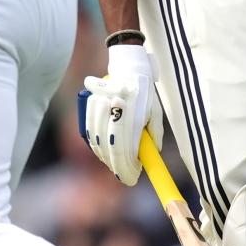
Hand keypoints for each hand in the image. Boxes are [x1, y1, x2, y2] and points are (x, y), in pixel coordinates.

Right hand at [80, 44, 163, 185]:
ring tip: (117, 164)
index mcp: (133, 113)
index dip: (126, 168)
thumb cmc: (145, 92)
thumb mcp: (156, 112)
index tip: (132, 178)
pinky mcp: (89, 106)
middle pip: (110, 149)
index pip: (125, 149)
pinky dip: (96, 146)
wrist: (128, 67)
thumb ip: (154, 134)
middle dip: (117, 166)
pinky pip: (88, 133)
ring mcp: (100, 107)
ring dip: (106, 157)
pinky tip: (105, 152)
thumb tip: (152, 154)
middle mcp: (114, 111)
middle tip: (126, 175)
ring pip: (97, 142)